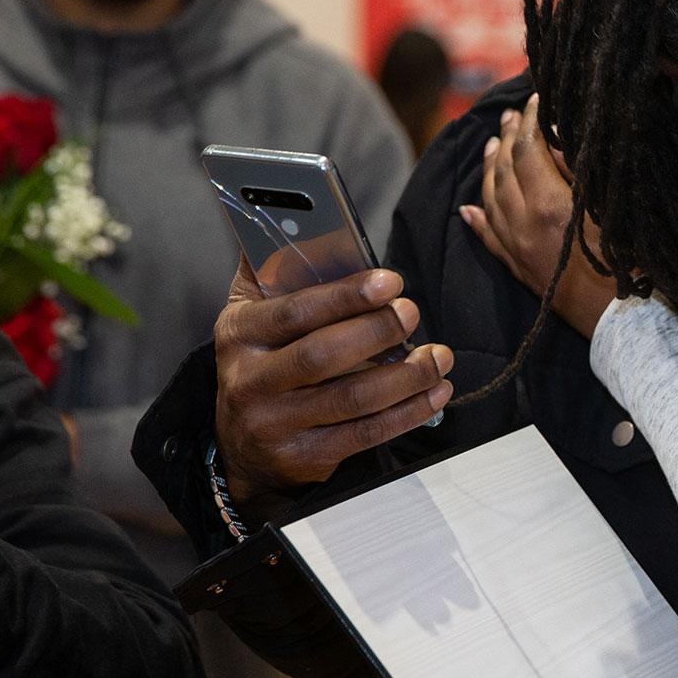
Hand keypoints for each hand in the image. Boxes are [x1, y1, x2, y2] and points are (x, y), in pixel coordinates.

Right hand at [212, 259, 454, 503]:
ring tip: (438, 356)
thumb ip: (273, 270)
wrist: (243, 446)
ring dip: (406, 376)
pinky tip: (436, 392)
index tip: (390, 282)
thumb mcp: (253, 316)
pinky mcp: (305, 458)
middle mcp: (250, 381)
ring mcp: (276, 425)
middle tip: (412, 313)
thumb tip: (300, 219)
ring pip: (352, 398)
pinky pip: (365, 433)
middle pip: (323, 356)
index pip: (294, 311)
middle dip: (378, 331)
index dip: (345, 296)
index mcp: (240, 334)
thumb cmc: (262, 362)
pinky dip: (409, 412)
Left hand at [461, 97, 611, 338]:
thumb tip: (557, 138)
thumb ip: (579, 173)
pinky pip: (488, 239)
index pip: (528, 149)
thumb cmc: (630, 262)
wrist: (622, 321)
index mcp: (549, 205)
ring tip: (491, 146)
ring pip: (491, 200)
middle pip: (505, 170)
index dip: (530, 121)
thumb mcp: (614, 209)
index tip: (535, 99)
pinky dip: (478, 219)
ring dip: (489, 169)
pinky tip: (469, 209)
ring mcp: (516, 248)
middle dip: (507, 137)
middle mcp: (524, 224)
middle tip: (511, 114)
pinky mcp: (518, 269)